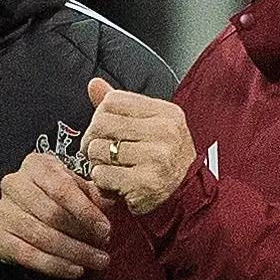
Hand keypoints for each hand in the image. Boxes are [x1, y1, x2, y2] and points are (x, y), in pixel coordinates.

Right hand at [0, 148, 112, 279]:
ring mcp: (3, 211)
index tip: (105, 229)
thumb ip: (94, 194)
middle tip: (103, 252)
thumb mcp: (77, 187)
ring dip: (72, 254)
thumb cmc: (57, 195)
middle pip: (51, 214)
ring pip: (40, 237)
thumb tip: (111, 202)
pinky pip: (27, 255)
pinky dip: (54, 265)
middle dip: (81, 237)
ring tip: (95, 262)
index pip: (61, 188)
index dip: (85, 211)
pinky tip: (75, 270)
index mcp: (35, 165)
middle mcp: (14, 184)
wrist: (24, 208)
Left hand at [79, 76, 194, 216]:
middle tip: (99, 152)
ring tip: (112, 168)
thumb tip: (94, 85)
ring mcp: (156, 157)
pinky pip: (102, 174)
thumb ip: (122, 106)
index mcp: (165, 112)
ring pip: (98, 150)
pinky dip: (102, 181)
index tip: (104, 131)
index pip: (113, 101)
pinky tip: (115, 183)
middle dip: (92, 140)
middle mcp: (164, 132)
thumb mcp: (151, 125)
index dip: (100, 115)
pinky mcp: (145, 182)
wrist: (187, 194)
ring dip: (97, 163)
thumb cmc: (165, 159)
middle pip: (102, 123)